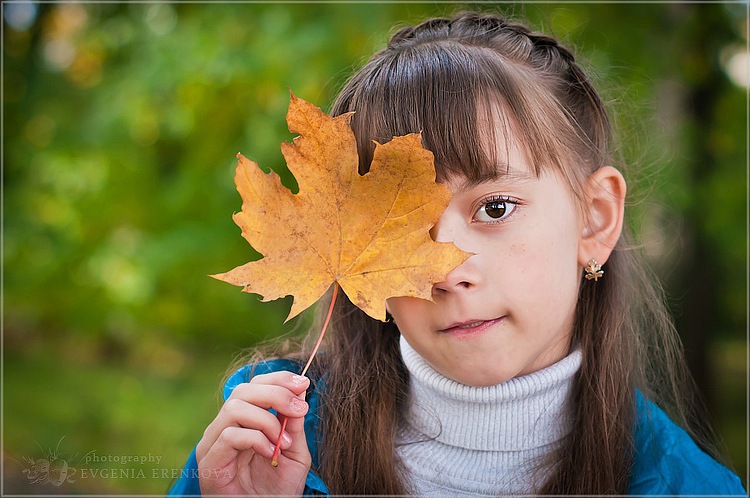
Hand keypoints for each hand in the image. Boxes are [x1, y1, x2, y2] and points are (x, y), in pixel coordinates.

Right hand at [195, 370, 311, 495]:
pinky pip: (229, 436)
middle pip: (243, 390)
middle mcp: (224, 427)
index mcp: (244, 421)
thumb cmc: (277, 489)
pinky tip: (269, 452)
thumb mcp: (294, 452)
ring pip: (234, 408)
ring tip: (282, 441)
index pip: (254, 386)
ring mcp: (213, 443)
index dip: (278, 379)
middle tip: (300, 408)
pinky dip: (255, 439)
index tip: (303, 383)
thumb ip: (295, 424)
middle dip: (276, 393)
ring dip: (266, 420)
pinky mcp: (209, 462)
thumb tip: (301, 390)